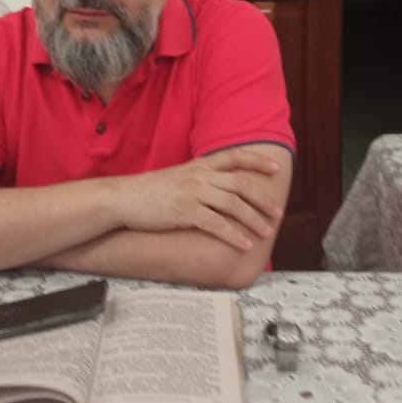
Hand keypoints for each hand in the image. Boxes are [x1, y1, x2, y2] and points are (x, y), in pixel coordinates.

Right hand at [114, 148, 283, 251]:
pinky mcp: (185, 212)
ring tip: (267, 233)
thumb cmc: (149, 191)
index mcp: (200, 165)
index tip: (276, 168)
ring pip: (233, 205)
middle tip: (278, 213)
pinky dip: (234, 235)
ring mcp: (193, 193)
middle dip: (263, 199)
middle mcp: (200, 176)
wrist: (123, 198)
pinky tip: (245, 245)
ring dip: (254, 220)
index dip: (257, 161)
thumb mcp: (178, 176)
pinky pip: (216, 224)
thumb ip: (199, 177)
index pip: (235, 157)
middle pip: (241, 183)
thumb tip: (218, 187)